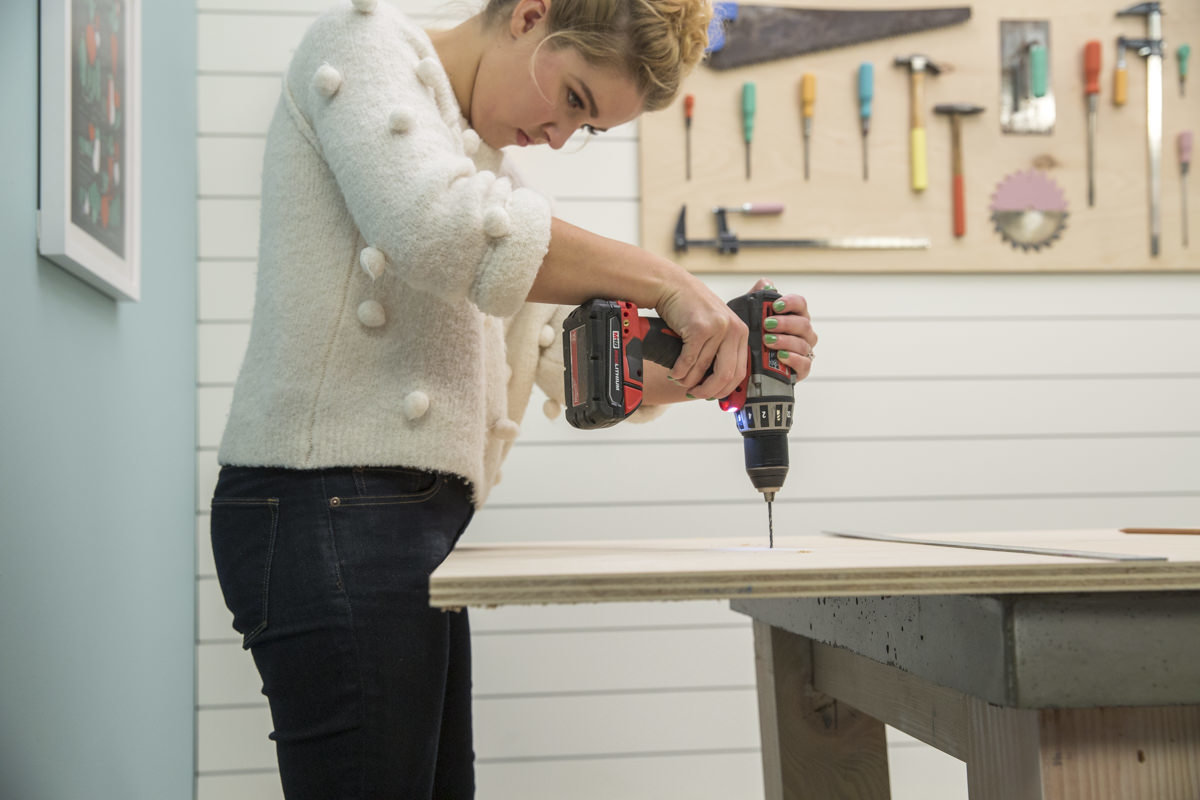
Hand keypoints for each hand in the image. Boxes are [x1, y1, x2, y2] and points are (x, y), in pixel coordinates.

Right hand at [654, 274, 749, 399]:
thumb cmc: (690, 309)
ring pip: (704, 369)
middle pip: (726, 375)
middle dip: (708, 391)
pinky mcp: (700, 328)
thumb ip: (720, 351)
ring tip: (679, 380)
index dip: (724, 390)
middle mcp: (734, 329)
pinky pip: (689, 360)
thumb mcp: (714, 328)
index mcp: (741, 332)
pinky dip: (679, 371)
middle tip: (694, 393)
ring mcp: (718, 328)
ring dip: (688, 380)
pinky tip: (674, 372)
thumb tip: (717, 385)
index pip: (740, 372)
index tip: (711, 395)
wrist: (672, 286)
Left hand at [751, 278, 816, 381]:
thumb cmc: (752, 336)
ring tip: (768, 341)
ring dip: (785, 341)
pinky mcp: (802, 369)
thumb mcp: (748, 315)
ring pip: (803, 344)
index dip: (791, 303)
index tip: (776, 305)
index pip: (800, 304)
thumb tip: (766, 284)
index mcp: (794, 316)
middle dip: (785, 323)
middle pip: (803, 324)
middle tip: (767, 325)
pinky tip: (781, 356)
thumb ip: (756, 297)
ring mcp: (804, 351)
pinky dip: (793, 359)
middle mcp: (803, 332)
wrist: (745, 363)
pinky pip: (805, 364)